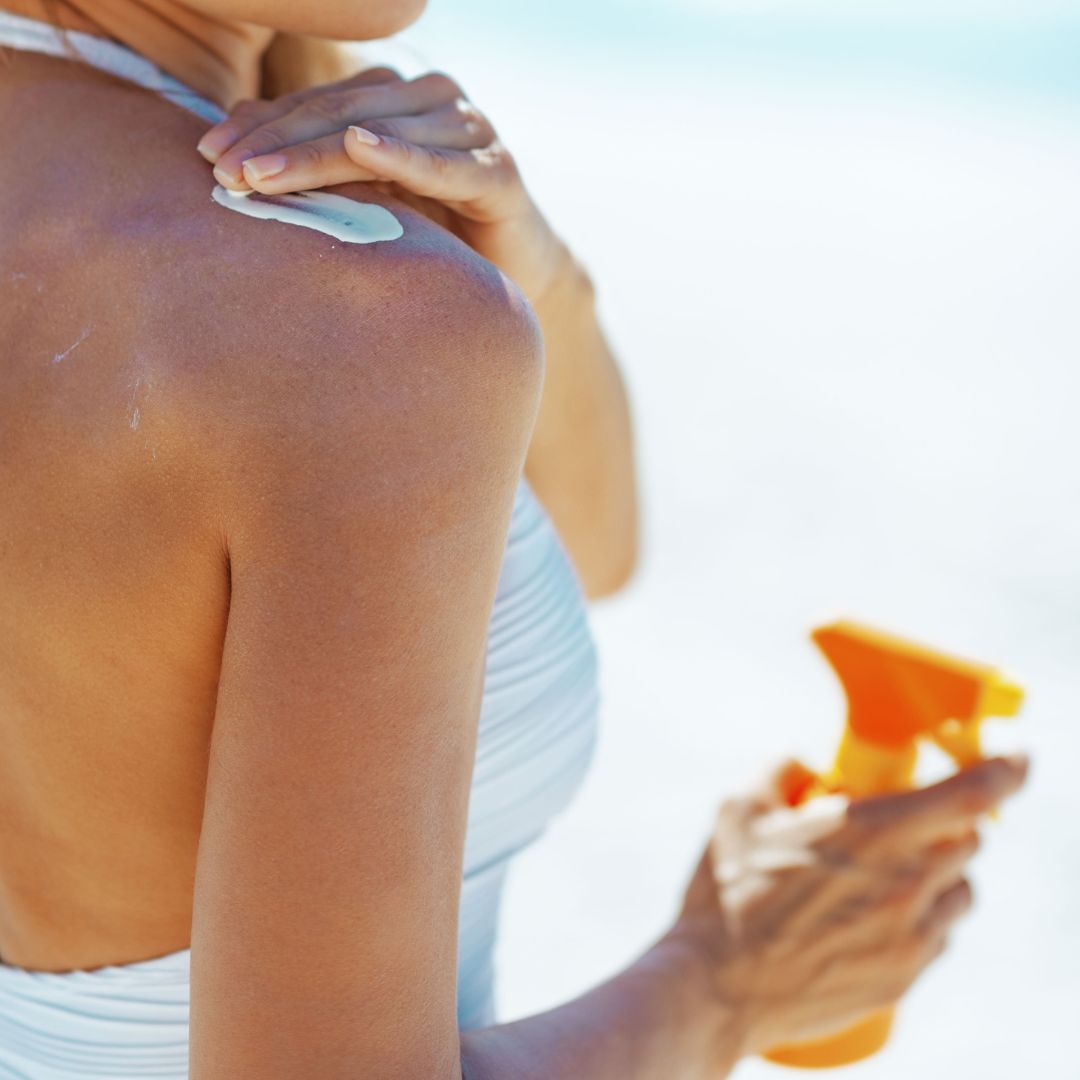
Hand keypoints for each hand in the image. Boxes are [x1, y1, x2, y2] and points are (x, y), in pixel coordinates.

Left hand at [196, 68, 569, 302]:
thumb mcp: (362, 199)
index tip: (208, 155)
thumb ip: (312, 167)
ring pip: (381, 132)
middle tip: (224, 174)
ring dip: (319, 154)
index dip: (261, 125)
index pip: (317, 102)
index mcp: (396, 98)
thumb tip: (229, 143)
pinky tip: (363, 149)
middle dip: (278, 142)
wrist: (513, 277)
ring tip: (264, 177)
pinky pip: (446, 164)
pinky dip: (405, 156)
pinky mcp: (499, 171)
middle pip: (342, 111)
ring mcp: (469, 130)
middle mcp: (433, 100)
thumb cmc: (430, 238)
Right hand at [675, 753, 1028, 1056]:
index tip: (1016, 757)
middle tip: (908, 818)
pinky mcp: (903, 977)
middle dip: (949, 820)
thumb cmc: (726, 892)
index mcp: (873, 831)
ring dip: (939, 871)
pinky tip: (872, 915)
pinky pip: (938, 936)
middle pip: (971, 839)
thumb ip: (782, 769)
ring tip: (886, 872)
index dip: (1008, 768)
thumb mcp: (740, 807)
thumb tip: (807, 763)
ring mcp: (910, 935)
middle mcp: (907, 882)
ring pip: (961, 890)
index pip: (972, 793)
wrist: (717, 985)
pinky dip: (921, 917)